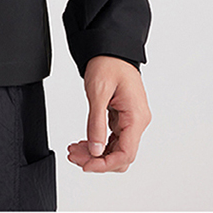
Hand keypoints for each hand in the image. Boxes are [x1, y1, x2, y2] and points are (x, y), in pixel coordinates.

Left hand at [67, 55, 151, 172]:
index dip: (105, 164)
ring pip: (116, 148)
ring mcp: (131, 119)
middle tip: (74, 155)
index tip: (86, 165)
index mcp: (136, 116)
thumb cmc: (108, 62)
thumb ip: (96, 123)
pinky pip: (113, 138)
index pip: (126, 153)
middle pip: (121, 155)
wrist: (110, 47)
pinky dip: (98, 142)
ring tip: (74, 149)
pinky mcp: (123, 117)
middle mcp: (137, 121)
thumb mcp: (98, 92)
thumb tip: (95, 150)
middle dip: (97, 159)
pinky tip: (83, 142)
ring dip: (96, 152)